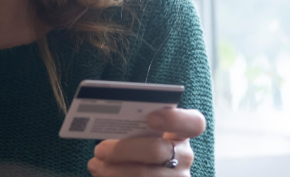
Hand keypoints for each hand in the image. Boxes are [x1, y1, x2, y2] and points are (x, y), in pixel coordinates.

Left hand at [87, 108, 205, 175]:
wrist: (144, 170)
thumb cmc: (136, 147)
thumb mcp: (140, 135)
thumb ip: (132, 126)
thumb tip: (105, 120)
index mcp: (180, 133)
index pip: (194, 123)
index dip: (174, 119)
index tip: (150, 118)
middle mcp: (184, 157)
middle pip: (158, 151)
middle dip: (124, 149)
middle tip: (99, 149)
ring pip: (145, 174)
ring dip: (114, 171)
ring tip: (95, 165)